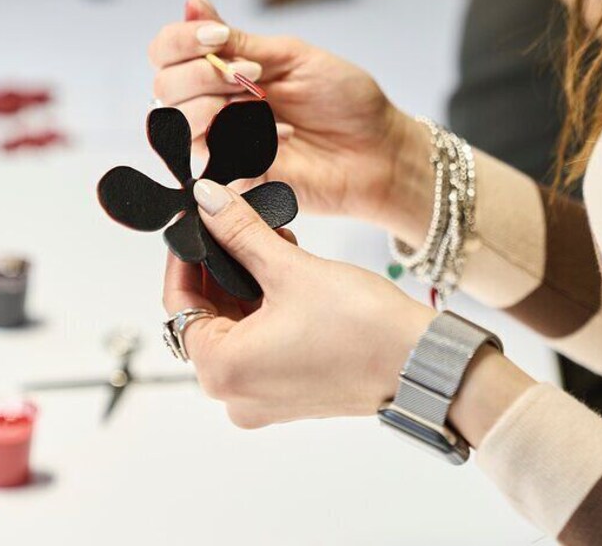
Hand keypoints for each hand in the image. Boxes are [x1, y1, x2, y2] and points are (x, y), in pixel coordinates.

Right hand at [148, 0, 431, 229]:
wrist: (380, 151)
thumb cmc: (345, 102)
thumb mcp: (292, 56)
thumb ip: (239, 40)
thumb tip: (192, 0)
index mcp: (225, 71)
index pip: (166, 52)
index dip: (180, 41)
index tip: (219, 39)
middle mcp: (217, 107)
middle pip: (164, 88)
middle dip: (202, 75)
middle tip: (251, 77)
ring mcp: (226, 145)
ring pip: (177, 126)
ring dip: (214, 107)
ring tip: (261, 106)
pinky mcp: (240, 180)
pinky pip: (211, 163)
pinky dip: (239, 144)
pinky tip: (280, 139)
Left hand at [163, 179, 435, 427]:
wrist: (422, 366)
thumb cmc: (364, 330)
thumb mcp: (292, 270)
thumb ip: (241, 233)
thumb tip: (208, 202)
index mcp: (223, 371)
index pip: (178, 305)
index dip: (185, 257)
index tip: (196, 222)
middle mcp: (236, 395)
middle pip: (207, 318)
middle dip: (221, 268)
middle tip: (237, 225)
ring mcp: (264, 399)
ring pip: (236, 330)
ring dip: (246, 286)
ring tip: (270, 243)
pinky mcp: (290, 394)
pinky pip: (262, 346)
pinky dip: (266, 311)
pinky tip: (286, 274)